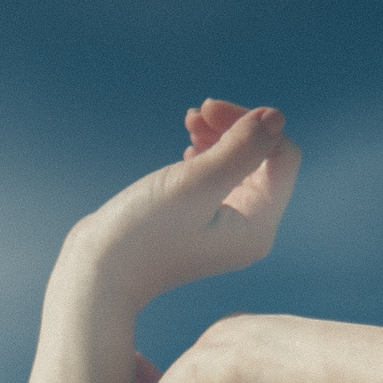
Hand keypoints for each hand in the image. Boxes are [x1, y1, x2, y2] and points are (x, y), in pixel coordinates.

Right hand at [59, 101, 301, 311]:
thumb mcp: (196, 182)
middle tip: (198, 112)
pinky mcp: (203, 224)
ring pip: (242, 166)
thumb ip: (241, 149)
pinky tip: (186, 150)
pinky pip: (221, 178)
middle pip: (265, 160)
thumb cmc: (145, 231)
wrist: (99, 272)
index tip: (210, 109)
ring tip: (190, 122)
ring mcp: (227, 229)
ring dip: (220, 136)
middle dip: (236, 128)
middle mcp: (250, 231)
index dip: (253, 124)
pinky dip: (207, 155)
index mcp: (258, 227)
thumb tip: (276, 117)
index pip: (283, 158)